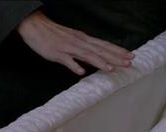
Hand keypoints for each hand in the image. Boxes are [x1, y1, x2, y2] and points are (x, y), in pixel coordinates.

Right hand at [17, 9, 133, 74]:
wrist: (35, 26)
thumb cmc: (53, 35)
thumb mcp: (72, 41)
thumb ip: (84, 51)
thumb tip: (95, 60)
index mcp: (83, 40)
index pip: (104, 45)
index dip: (117, 51)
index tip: (130, 56)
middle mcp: (79, 42)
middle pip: (100, 50)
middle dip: (115, 57)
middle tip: (129, 62)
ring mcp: (68, 48)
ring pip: (87, 55)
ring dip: (100, 62)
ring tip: (111, 68)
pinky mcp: (57, 53)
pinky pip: (67, 60)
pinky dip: (74, 65)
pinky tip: (82, 72)